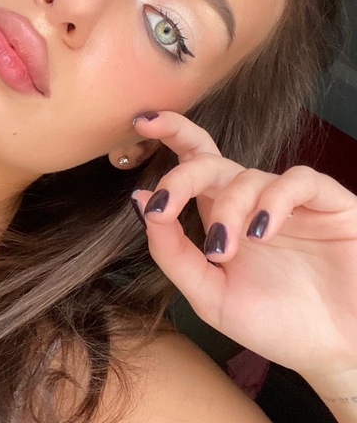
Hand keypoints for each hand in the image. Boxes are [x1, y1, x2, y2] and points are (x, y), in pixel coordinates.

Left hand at [131, 111, 356, 380]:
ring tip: (224, 250)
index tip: (141, 122)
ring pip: (246, 177)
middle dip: (180, 177)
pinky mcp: (329, 203)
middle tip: (163, 205)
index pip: (193, 161)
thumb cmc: (273, 323)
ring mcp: (289, 200)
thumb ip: (172, 252)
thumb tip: (139, 202)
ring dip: (227, 210)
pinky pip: (298, 181)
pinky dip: (274, 201)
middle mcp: (251, 200)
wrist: (335, 352)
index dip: (171, 134)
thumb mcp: (209, 293)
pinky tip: (262, 232)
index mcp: (221, 213)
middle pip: (209, 162)